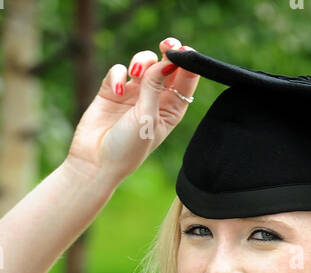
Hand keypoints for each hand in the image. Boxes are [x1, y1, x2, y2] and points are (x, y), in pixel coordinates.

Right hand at [66, 38, 198, 185]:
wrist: (96, 162)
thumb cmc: (127, 148)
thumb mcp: (146, 117)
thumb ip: (155, 87)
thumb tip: (167, 61)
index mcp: (171, 111)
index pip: (184, 82)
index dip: (187, 64)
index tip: (186, 51)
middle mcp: (154, 100)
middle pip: (166, 67)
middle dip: (168, 53)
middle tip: (167, 45)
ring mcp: (133, 94)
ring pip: (143, 63)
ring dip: (142, 61)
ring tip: (136, 71)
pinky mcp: (112, 90)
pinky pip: (118, 70)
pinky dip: (118, 74)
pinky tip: (117, 89)